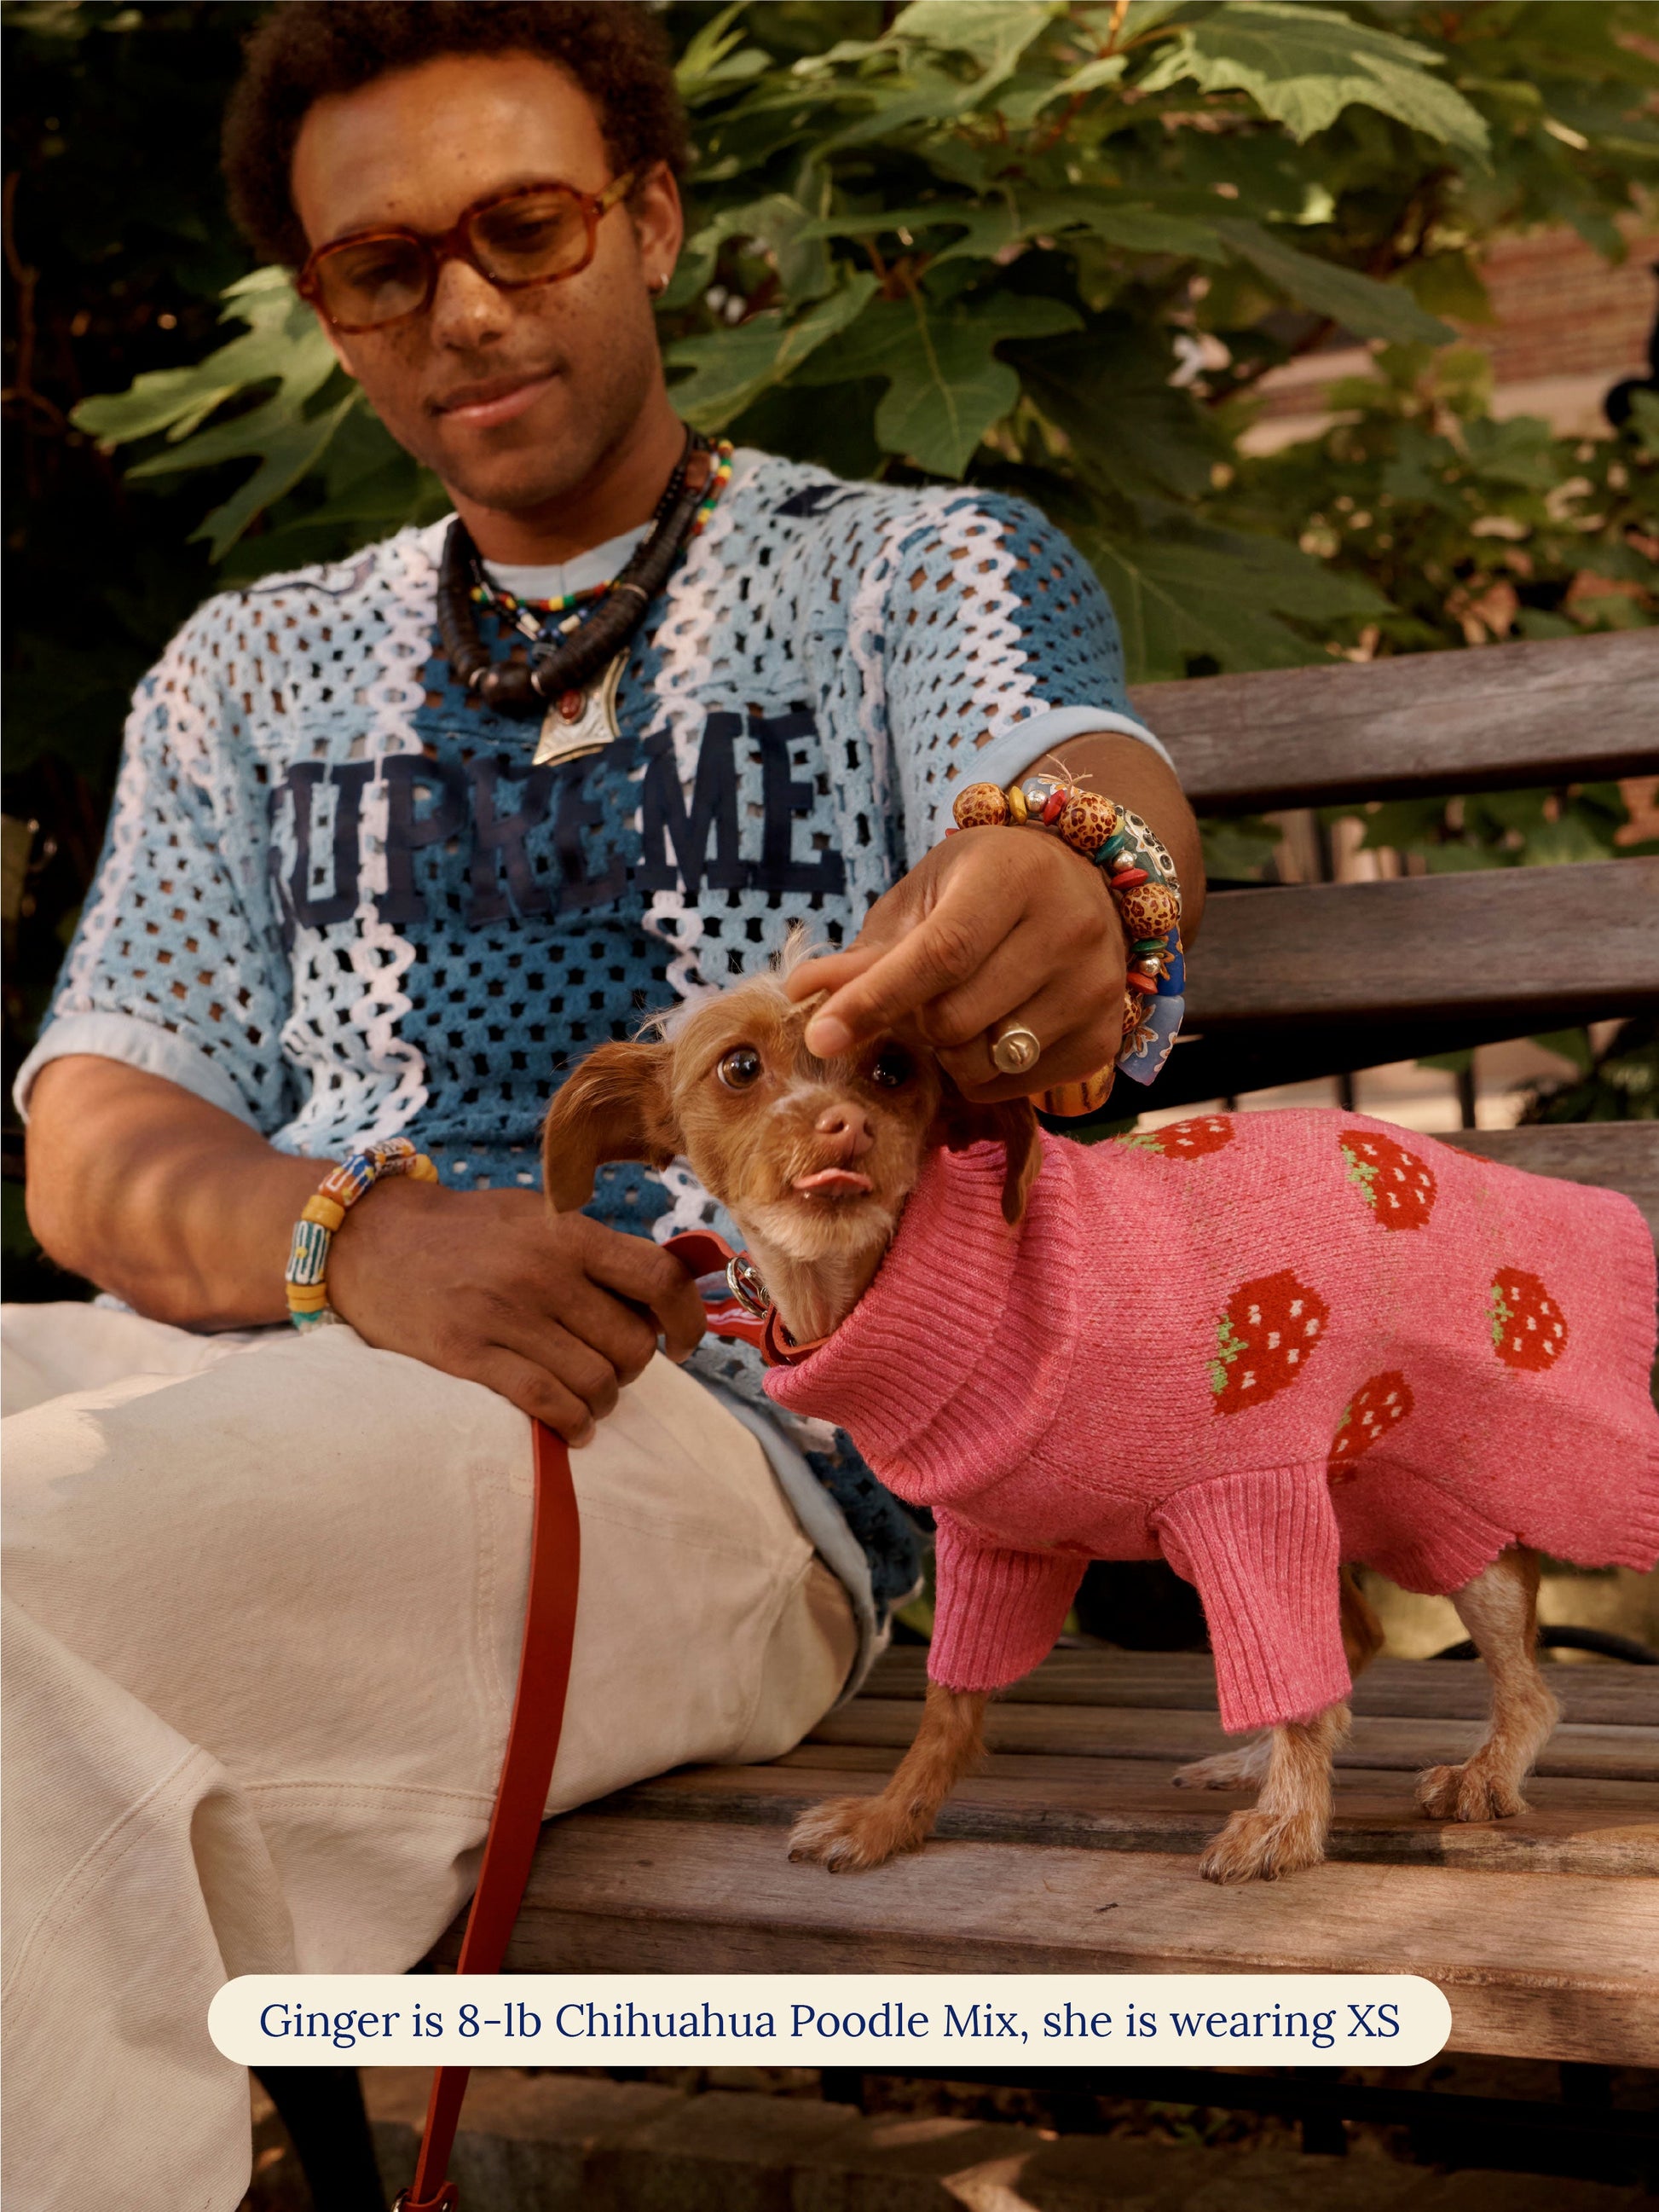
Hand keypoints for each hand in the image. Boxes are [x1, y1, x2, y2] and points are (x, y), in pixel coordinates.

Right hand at [328, 1180, 706, 1445]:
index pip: (658, 1278)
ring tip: (592, 1399)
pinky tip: (573, 1428)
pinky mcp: (467, 1355)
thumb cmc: (464, 1230)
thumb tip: (658, 1295)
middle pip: (631, 1343)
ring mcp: (504, 1316)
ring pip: (594, 1381)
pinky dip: (571, 1424)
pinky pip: (545, 1403)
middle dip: (634, 1368)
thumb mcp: (534, 1216)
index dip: (687, 1319)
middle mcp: (542, 1273)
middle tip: (616, 1368)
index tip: (683, 1343)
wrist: (370, 1239)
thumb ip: (592, 1249)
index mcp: (566, 1233)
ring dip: (603, 1401)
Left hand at [788, 826, 1126, 1103]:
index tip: (819, 1036)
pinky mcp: (1105, 1038)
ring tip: (963, 1009)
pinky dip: (987, 1071)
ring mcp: (1096, 988)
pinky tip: (999, 1027)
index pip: (940, 954)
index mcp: (1015, 876)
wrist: (1085, 886)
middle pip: (955, 1020)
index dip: (875, 999)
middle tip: (918, 1000)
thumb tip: (802, 992)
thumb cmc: (987, 887)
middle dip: (915, 1024)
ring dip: (950, 1052)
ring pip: (985, 1062)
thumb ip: (869, 949)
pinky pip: (1017, 1087)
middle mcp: (1070, 929)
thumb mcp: (926, 896)